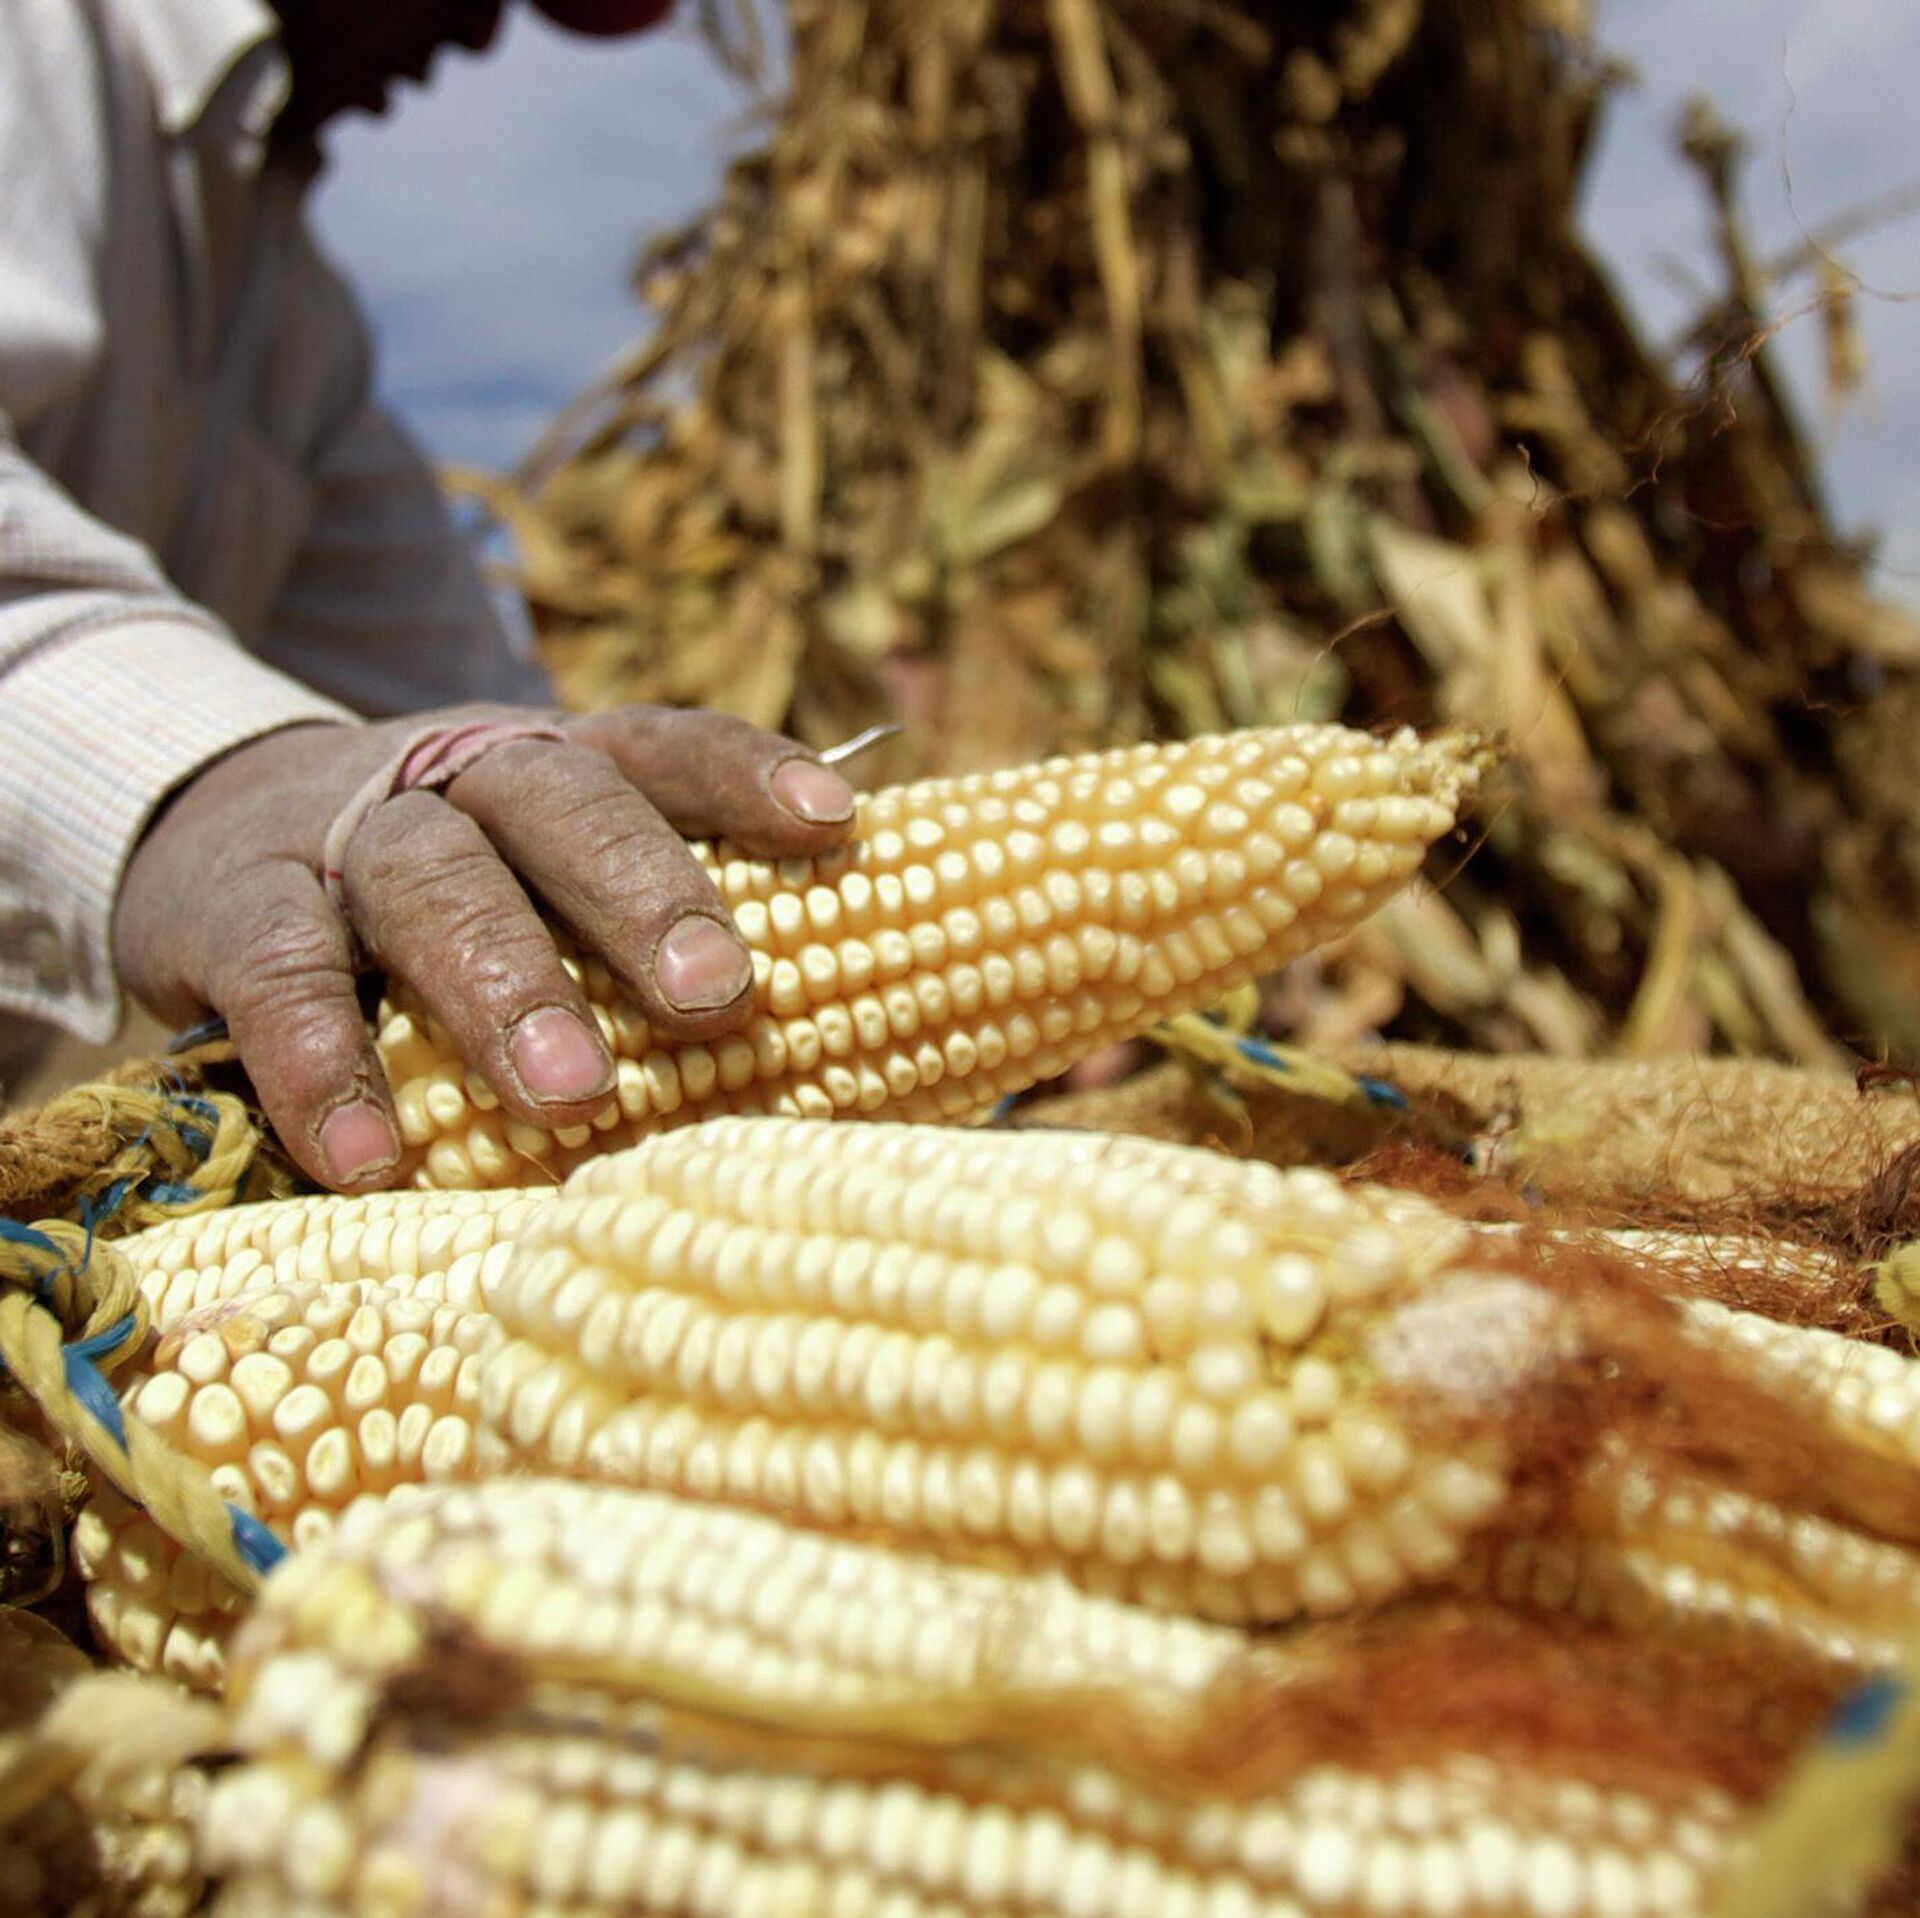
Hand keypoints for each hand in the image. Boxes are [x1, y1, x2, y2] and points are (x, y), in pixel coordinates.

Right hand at [111, 704, 854, 1191]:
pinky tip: (370, 1160)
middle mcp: (457, 778)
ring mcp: (342, 834)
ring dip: (503, 983)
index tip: (832, 823)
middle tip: (716, 997)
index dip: (745, 772)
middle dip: (643, 895)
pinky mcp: (227, 907)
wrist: (209, 828)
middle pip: (558, 806)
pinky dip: (322, 1064)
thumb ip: (642, 933)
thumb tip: (835, 1038)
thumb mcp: (538, 875)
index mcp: (556, 767)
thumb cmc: (444, 894)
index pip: (661, 746)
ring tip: (571, 1094)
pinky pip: (278, 977)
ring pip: (430, 883)